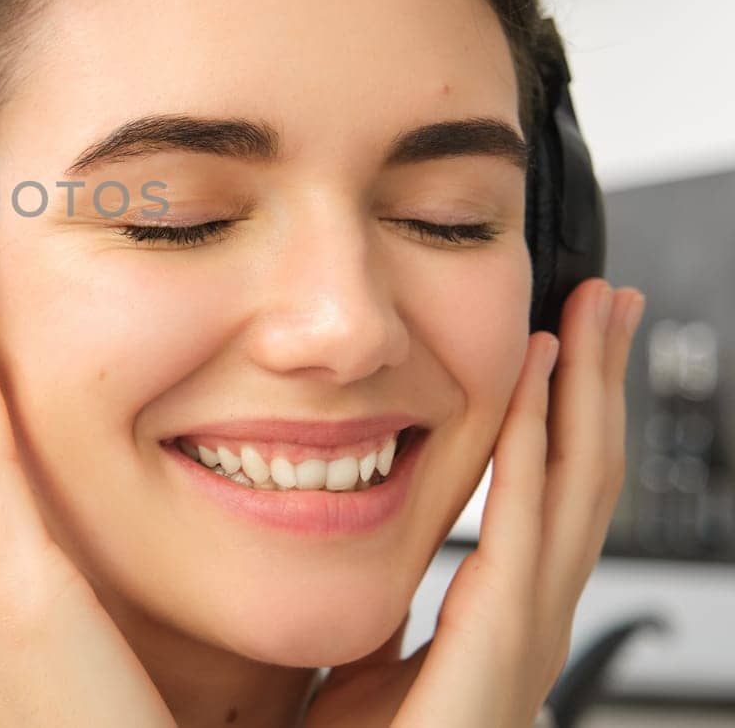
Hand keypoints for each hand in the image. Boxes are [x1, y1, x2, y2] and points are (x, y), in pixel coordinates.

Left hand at [304, 278, 643, 727]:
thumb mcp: (365, 662)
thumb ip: (378, 611)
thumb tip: (357, 558)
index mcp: (500, 616)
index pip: (547, 493)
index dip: (564, 415)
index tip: (564, 342)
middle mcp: (527, 617)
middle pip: (581, 475)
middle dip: (597, 382)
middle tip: (605, 300)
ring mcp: (525, 631)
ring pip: (572, 488)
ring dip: (583, 393)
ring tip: (589, 315)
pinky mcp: (498, 642)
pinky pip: (518, 527)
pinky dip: (529, 450)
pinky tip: (532, 387)